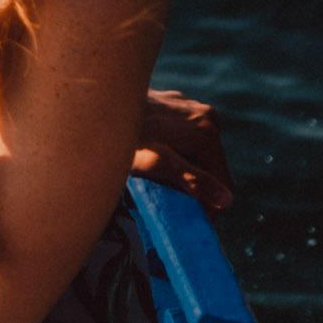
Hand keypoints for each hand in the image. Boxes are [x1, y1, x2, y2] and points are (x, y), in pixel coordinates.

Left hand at [131, 89, 233, 213]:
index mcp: (207, 129)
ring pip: (197, 152)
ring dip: (184, 170)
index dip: (209, 208)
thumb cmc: (124, 138)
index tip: (187, 218)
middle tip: (167, 198)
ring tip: (156, 178)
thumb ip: (193, 181)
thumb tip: (226, 200)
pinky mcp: (173, 104)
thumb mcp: (156, 165)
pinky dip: (174, 152)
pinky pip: (183, 137)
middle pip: (211, 167)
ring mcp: (188, 107)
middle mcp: (204, 113)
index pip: (223, 183)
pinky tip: (151, 156)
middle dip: (196, 188)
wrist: (96, 104)